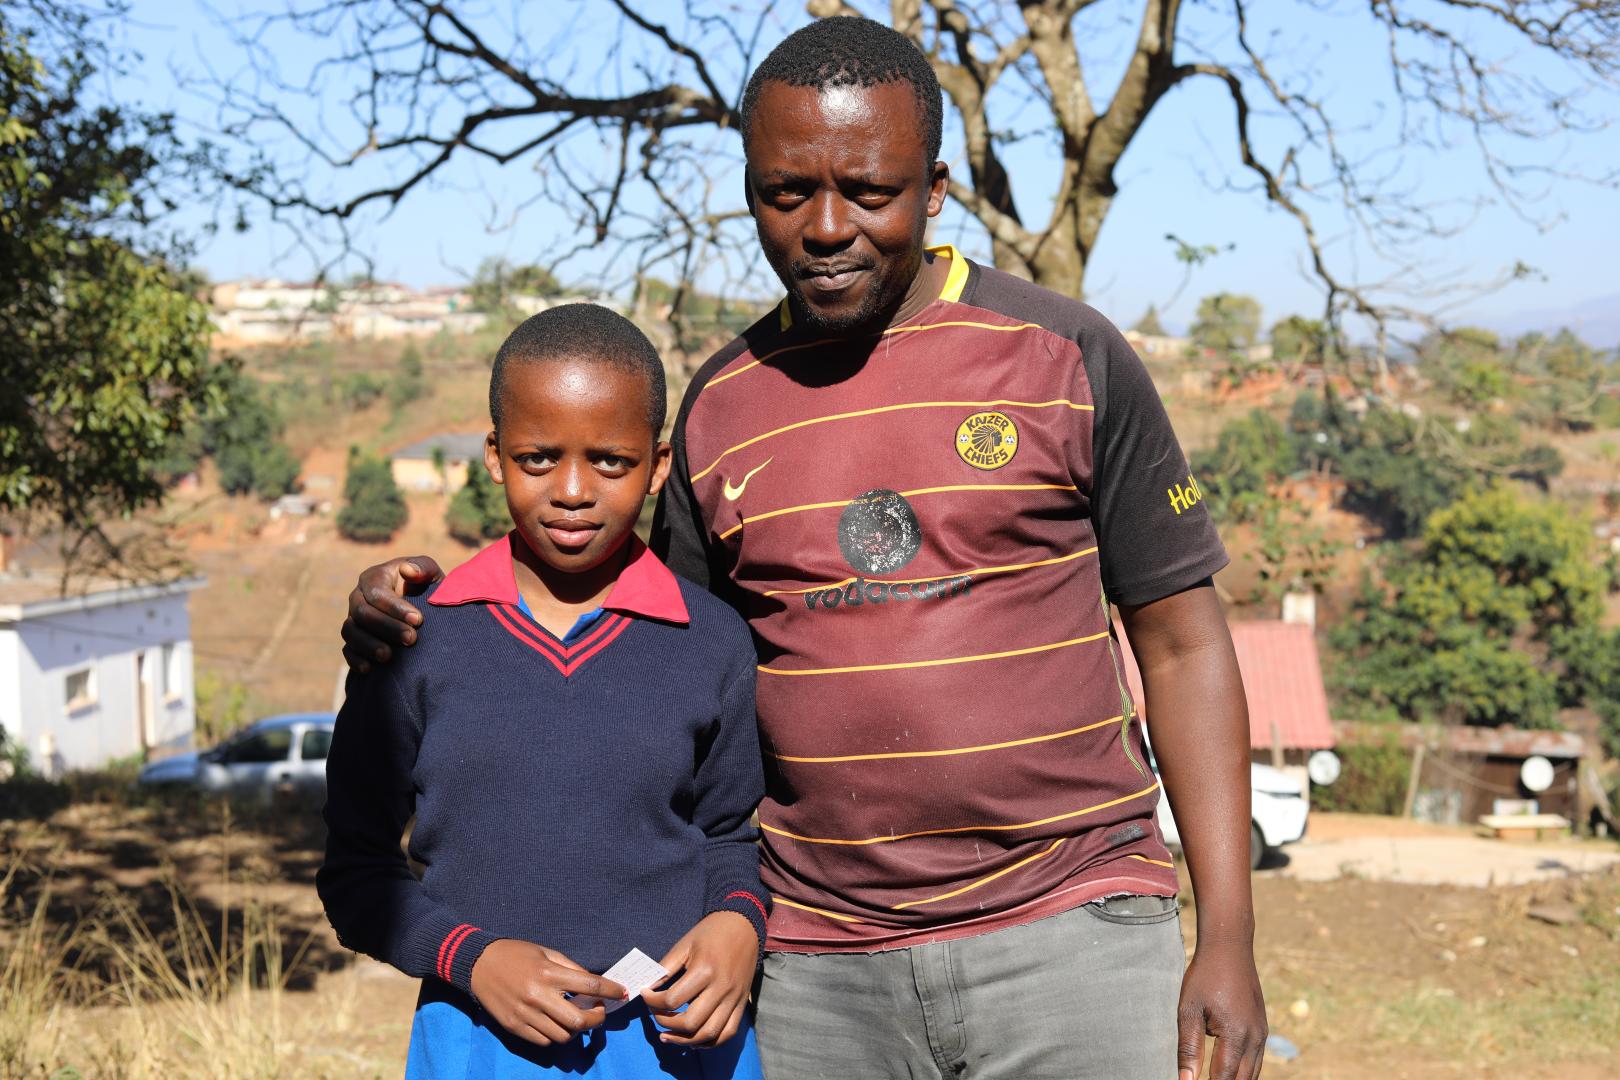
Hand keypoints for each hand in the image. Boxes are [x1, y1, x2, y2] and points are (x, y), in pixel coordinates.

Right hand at [341, 556, 441, 672]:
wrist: (427, 612)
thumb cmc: (428, 588)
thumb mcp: (431, 574)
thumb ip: (422, 567)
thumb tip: (406, 570)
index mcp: (374, 578)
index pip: (376, 592)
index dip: (395, 607)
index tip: (418, 620)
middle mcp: (359, 597)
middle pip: (362, 613)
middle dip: (386, 627)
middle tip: (411, 639)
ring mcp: (353, 620)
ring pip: (350, 631)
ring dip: (368, 645)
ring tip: (389, 656)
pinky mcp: (354, 641)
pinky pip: (347, 650)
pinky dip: (355, 660)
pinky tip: (369, 669)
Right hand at [469, 939, 627, 1046]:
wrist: (478, 965)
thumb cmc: (516, 954)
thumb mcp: (546, 952)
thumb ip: (570, 968)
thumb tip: (593, 985)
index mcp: (548, 973)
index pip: (590, 986)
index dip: (611, 991)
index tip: (622, 993)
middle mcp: (538, 996)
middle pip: (579, 1020)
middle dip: (597, 1019)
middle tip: (598, 1012)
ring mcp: (526, 1014)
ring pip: (564, 1035)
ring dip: (577, 1030)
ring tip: (577, 1018)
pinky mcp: (515, 1027)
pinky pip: (545, 1041)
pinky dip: (557, 1036)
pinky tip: (558, 1024)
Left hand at [641, 912, 757, 1047]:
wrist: (744, 925)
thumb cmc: (711, 932)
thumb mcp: (685, 944)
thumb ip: (666, 967)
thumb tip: (649, 987)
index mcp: (704, 971)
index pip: (672, 1000)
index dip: (652, 1002)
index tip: (645, 994)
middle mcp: (721, 988)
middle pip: (690, 1022)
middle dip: (666, 1023)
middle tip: (656, 1015)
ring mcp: (733, 999)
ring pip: (709, 1034)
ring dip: (685, 1041)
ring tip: (668, 1037)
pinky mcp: (742, 1004)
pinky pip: (728, 1033)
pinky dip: (710, 1043)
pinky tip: (693, 1041)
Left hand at [1177, 940, 1266, 1079]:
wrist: (1230, 948)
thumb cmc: (1204, 976)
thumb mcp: (1189, 1009)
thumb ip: (1188, 1047)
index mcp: (1236, 1034)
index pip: (1223, 1078)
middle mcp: (1254, 1038)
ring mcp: (1262, 1033)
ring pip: (1252, 1073)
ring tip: (1214, 1077)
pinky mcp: (1262, 1028)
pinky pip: (1256, 1060)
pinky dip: (1243, 1071)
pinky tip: (1227, 1072)